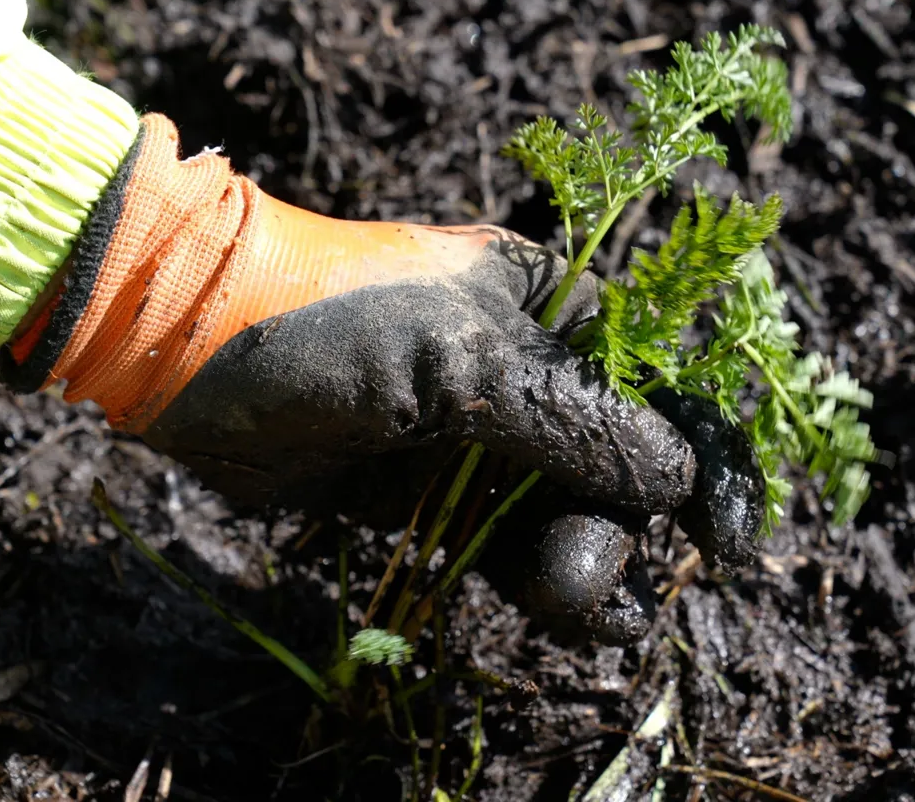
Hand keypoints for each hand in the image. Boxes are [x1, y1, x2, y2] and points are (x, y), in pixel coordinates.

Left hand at [0, 114, 762, 642]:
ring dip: (580, 564)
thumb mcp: (462, 359)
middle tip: (578, 578)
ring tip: (565, 602)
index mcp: (550, 304)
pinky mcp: (428, 495)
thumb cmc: (330, 321)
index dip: (706, 459)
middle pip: (619, 466)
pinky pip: (503, 546)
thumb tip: (678, 479)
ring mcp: (478, 437)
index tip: (728, 541)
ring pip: (566, 516)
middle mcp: (526, 370)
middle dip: (616, 527)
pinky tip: (552, 610)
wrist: (186, 350)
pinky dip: (532, 580)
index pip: (660, 383)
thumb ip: (574, 421)